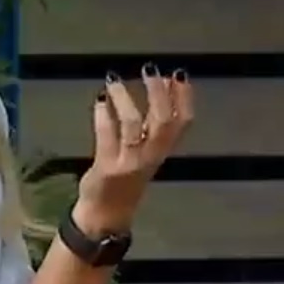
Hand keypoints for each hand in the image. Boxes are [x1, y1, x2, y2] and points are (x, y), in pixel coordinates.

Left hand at [72, 65, 195, 234]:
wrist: (107, 214)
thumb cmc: (127, 178)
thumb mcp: (148, 152)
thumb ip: (154, 123)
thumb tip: (161, 83)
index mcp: (163, 151)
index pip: (183, 122)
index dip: (184, 98)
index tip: (178, 74)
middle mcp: (150, 157)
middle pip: (162, 121)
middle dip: (157, 93)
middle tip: (148, 70)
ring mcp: (129, 162)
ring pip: (133, 125)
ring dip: (124, 99)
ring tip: (114, 80)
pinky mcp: (107, 167)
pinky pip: (106, 135)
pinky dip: (102, 115)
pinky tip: (99, 101)